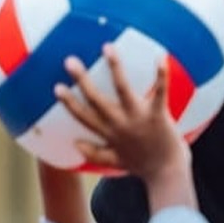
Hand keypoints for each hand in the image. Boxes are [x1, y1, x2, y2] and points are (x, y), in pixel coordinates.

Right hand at [54, 46, 190, 197]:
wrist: (167, 175)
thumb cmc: (144, 166)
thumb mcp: (115, 162)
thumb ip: (94, 153)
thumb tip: (75, 144)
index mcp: (109, 134)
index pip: (84, 116)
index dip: (69, 102)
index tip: (57, 87)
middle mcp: (119, 124)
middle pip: (96, 99)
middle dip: (82, 80)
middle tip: (69, 61)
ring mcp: (138, 118)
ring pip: (122, 89)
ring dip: (114, 67)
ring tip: (107, 47)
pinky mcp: (158, 116)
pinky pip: (159, 92)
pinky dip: (161, 74)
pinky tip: (160, 57)